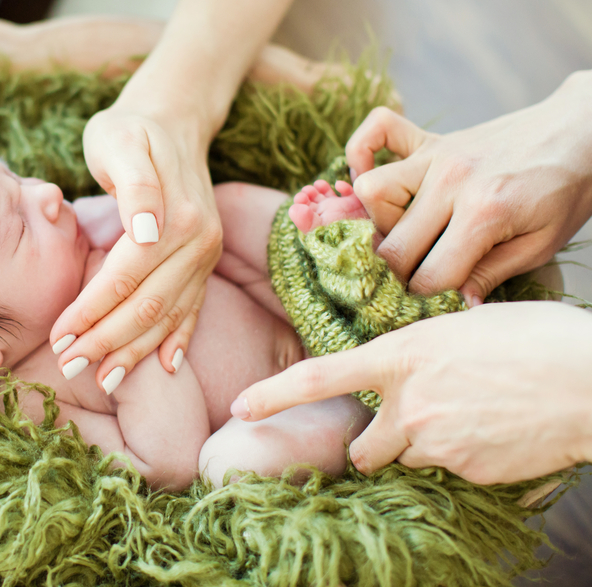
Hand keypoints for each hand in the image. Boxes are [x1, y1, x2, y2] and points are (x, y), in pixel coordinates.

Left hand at [50, 109, 222, 388]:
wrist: (173, 121)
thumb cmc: (130, 131)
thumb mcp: (120, 141)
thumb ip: (135, 185)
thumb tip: (145, 231)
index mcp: (176, 217)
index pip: (125, 278)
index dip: (90, 311)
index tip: (58, 336)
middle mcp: (199, 241)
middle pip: (146, 306)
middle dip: (105, 342)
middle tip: (69, 365)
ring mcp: (205, 255)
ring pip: (168, 317)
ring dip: (134, 352)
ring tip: (103, 378)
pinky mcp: (205, 263)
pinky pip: (192, 309)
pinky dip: (177, 340)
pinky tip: (163, 367)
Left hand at [232, 302, 591, 483]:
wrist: (590, 381)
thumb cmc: (536, 338)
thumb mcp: (465, 326)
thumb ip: (423, 352)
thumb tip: (410, 368)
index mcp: (403, 355)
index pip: (320, 377)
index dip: (274, 395)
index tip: (240, 407)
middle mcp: (410, 403)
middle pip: (365, 446)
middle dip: (376, 444)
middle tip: (407, 425)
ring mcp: (438, 442)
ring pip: (407, 459)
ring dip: (422, 448)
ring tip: (468, 418)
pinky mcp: (468, 471)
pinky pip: (449, 470)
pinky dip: (462, 457)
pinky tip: (495, 431)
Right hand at [345, 70, 591, 301]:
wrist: (581, 132)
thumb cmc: (566, 192)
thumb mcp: (541, 245)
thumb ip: (491, 275)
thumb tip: (455, 307)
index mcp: (484, 213)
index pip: (430, 275)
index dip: (428, 299)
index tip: (435, 303)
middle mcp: (451, 181)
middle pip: (393, 245)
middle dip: (400, 274)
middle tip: (418, 280)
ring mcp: (437, 155)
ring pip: (372, 193)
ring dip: (380, 221)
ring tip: (407, 232)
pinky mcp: (432, 140)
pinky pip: (376, 130)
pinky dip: (362, 152)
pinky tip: (369, 177)